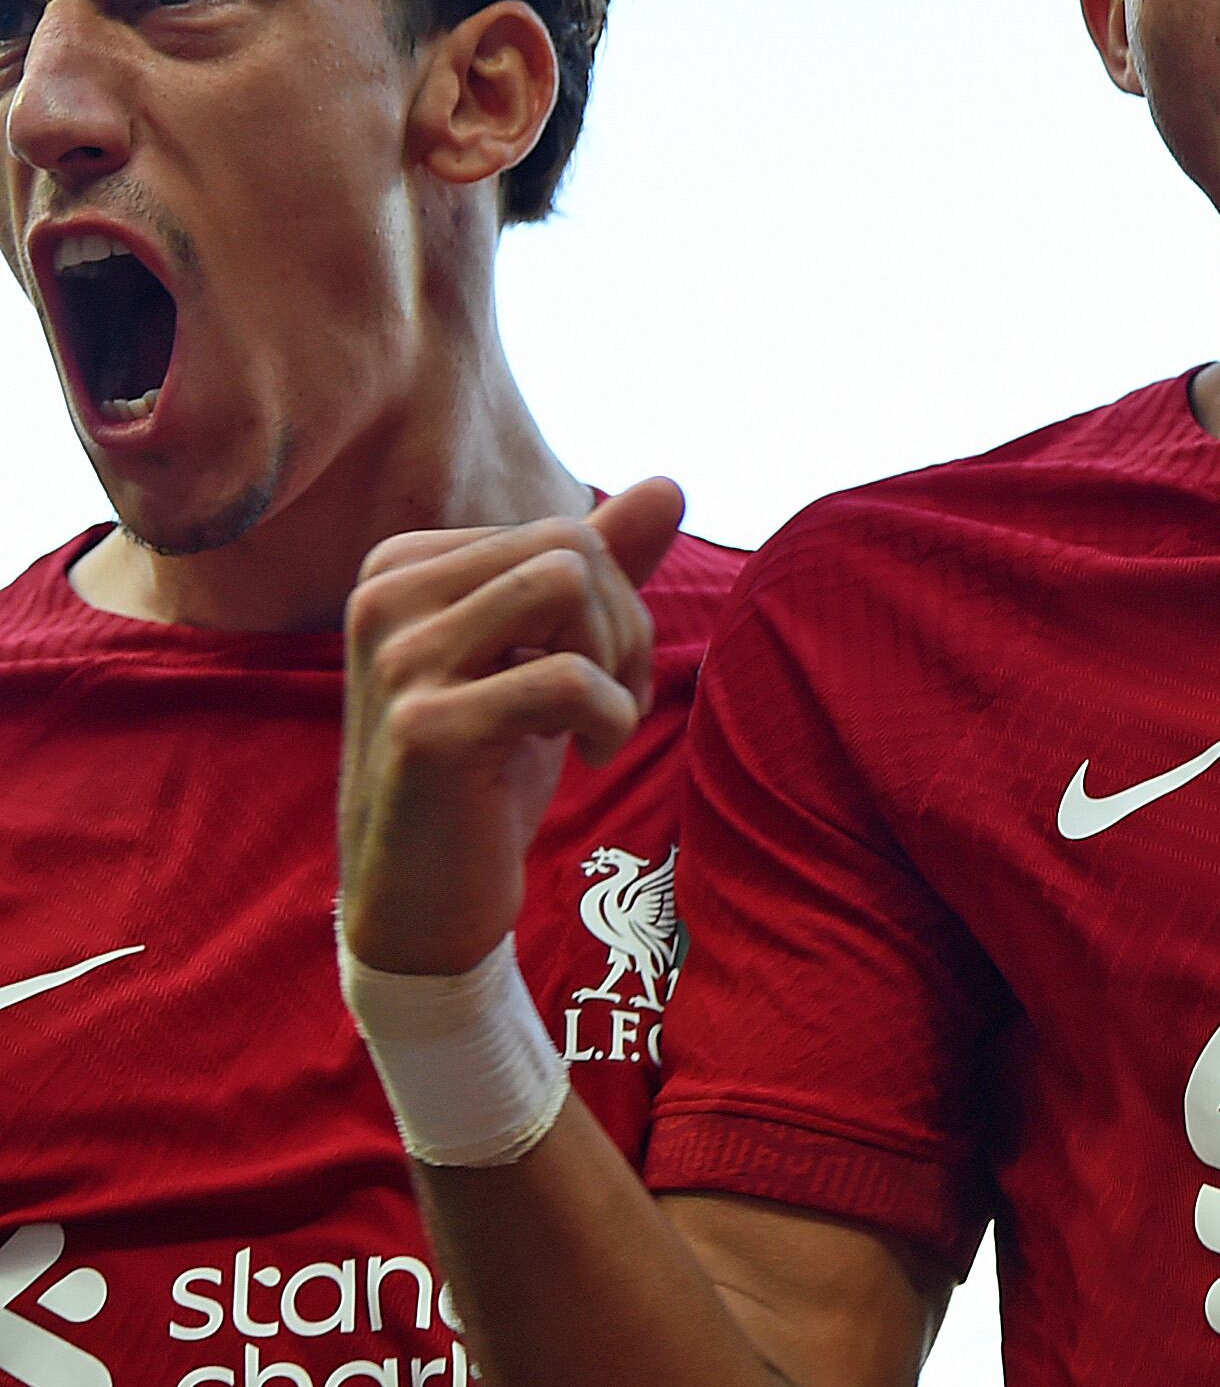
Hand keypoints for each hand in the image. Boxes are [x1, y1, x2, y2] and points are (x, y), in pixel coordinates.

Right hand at [338, 482, 685, 975]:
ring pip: (568, 585)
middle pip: (572, 549)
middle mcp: (383, 598)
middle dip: (625, 625)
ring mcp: (396, 660)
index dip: (616, 602)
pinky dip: (610, 715)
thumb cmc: (488, 769)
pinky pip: (568, 675)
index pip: (562, 530)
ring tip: (597, 723)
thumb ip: (600, 568)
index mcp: (403, 567)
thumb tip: (668, 485)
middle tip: (613, 701)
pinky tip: (588, 757)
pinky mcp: (426, 728)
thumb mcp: (547, 655)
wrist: (422, 901)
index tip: (600, 673)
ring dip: (617, 662)